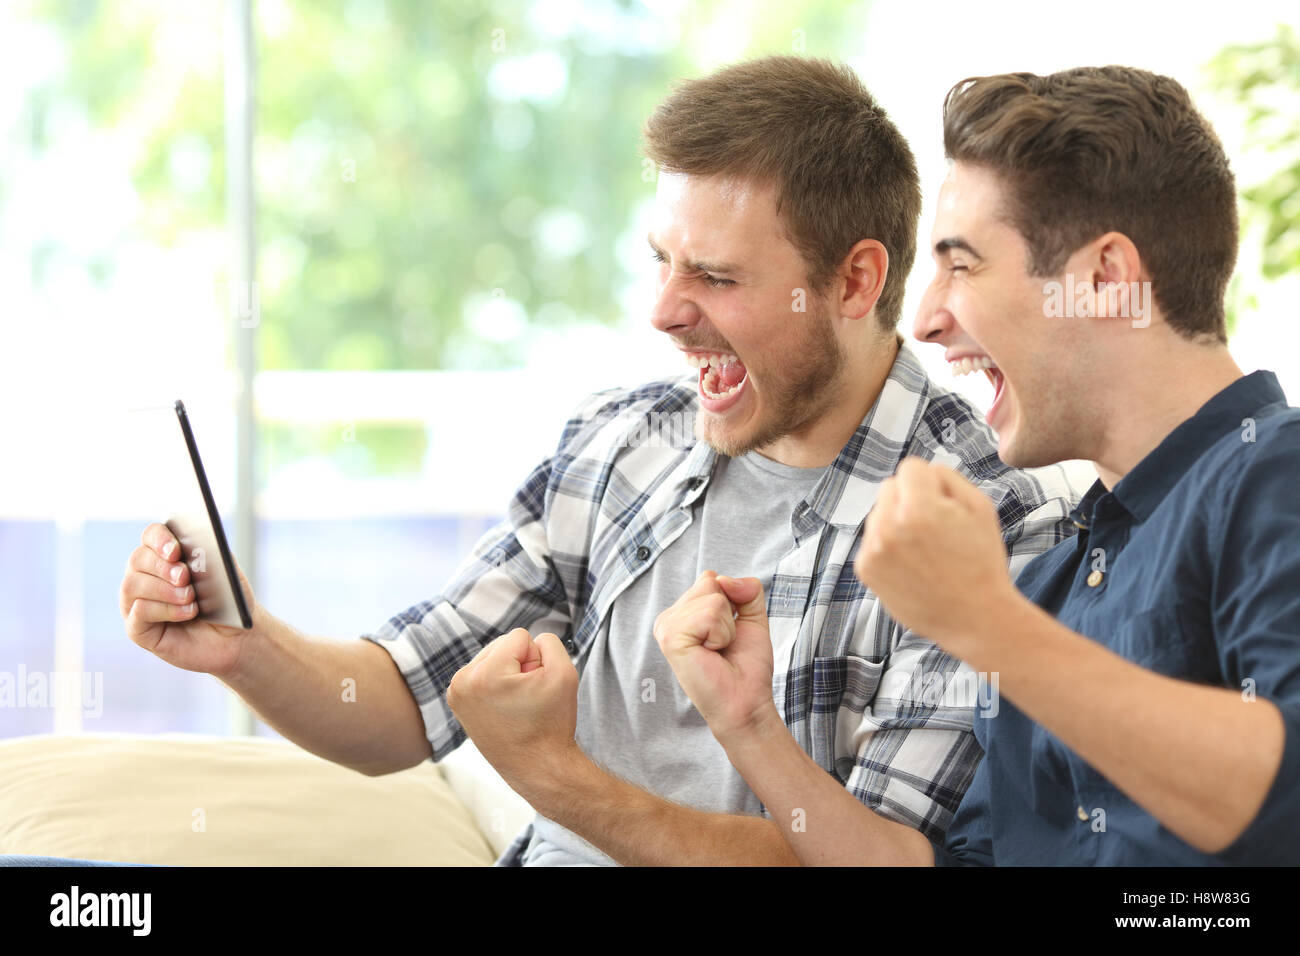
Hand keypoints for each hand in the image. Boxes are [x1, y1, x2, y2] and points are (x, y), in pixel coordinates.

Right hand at [120, 522, 257, 678]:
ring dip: (163, 590)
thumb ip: (210, 555)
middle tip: (185, 576)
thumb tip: (194, 545)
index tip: (176, 551)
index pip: (152, 535)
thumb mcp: (226, 573)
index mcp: (165, 555)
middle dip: (162, 567)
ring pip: (132, 584)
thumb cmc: (228, 601)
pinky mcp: (138, 629)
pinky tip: (187, 613)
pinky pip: (138, 612)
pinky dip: (165, 610)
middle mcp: (146, 575)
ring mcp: (137, 602)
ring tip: (190, 597)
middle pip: (138, 558)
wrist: (236, 637)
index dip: (160, 539)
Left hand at [446, 628, 579, 800]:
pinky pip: (482, 672)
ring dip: (508, 673)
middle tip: (527, 698)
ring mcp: (456, 692)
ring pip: (492, 656)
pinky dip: (497, 683)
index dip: (537, 659)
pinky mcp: (456, 700)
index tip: (536, 689)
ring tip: (516, 703)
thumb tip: (529, 641)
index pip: (520, 636)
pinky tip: (504, 706)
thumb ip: (549, 642)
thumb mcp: (564, 673)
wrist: (537, 766)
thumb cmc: (551, 723)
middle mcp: (463, 681)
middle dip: (520, 664)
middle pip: (502, 643)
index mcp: (485, 674)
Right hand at [653, 570, 777, 741]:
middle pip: (710, 582)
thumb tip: (724, 579)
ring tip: (717, 651)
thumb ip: (746, 589)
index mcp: (681, 612)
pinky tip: (711, 654)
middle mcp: (669, 618)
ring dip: (727, 627)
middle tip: (722, 645)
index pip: (710, 578)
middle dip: (729, 612)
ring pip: (713, 597)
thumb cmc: (745, 666)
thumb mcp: (752, 617)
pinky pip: (710, 614)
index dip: (732, 602)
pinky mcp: (671, 637)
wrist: (745, 702)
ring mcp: (666, 626)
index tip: (727, 633)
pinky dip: (722, 634)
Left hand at [854, 457, 1018, 657]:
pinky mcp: (865, 570)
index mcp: (918, 507)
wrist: (974, 618)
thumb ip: (947, 477)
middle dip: (910, 499)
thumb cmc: (981, 561)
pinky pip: (871, 539)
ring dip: (896, 522)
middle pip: (889, 487)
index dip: (931, 482)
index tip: (944, 504)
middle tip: (935, 527)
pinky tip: (912, 565)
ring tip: (924, 549)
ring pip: (878, 513)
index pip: (911, 467)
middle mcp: (889, 526)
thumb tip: (922, 471)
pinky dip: (887, 546)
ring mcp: (873, 549)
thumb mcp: (980, 508)